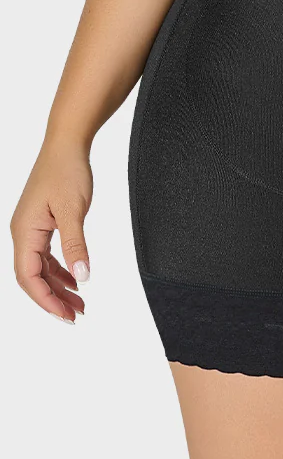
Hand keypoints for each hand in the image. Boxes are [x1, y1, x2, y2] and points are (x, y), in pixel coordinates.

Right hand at [10, 140, 92, 322]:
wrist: (66, 142)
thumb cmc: (67, 170)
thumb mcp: (74, 210)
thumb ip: (76, 245)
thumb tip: (82, 278)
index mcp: (24, 232)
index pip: (28, 277)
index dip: (46, 300)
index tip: (66, 316)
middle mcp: (23, 232)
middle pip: (33, 277)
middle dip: (53, 298)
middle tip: (76, 315)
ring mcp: (31, 228)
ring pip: (40, 267)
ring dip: (58, 286)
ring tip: (79, 303)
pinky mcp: (42, 222)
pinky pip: (46, 254)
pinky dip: (60, 269)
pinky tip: (75, 278)